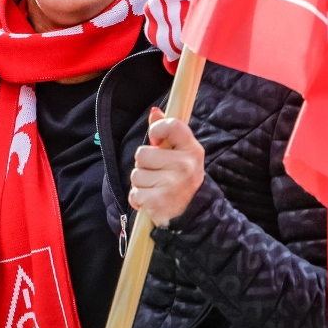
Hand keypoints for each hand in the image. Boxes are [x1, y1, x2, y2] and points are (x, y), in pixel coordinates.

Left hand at [127, 107, 205, 227]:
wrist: (193, 216)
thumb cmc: (182, 180)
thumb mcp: (181, 155)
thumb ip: (167, 133)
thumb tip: (154, 111)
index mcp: (192, 150)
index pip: (171, 126)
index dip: (157, 130)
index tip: (157, 141)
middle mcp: (184, 165)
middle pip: (142, 153)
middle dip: (144, 165)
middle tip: (159, 174)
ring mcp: (171, 184)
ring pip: (135, 174)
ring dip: (141, 183)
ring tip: (157, 188)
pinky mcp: (158, 201)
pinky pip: (134, 193)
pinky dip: (139, 199)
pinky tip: (152, 200)